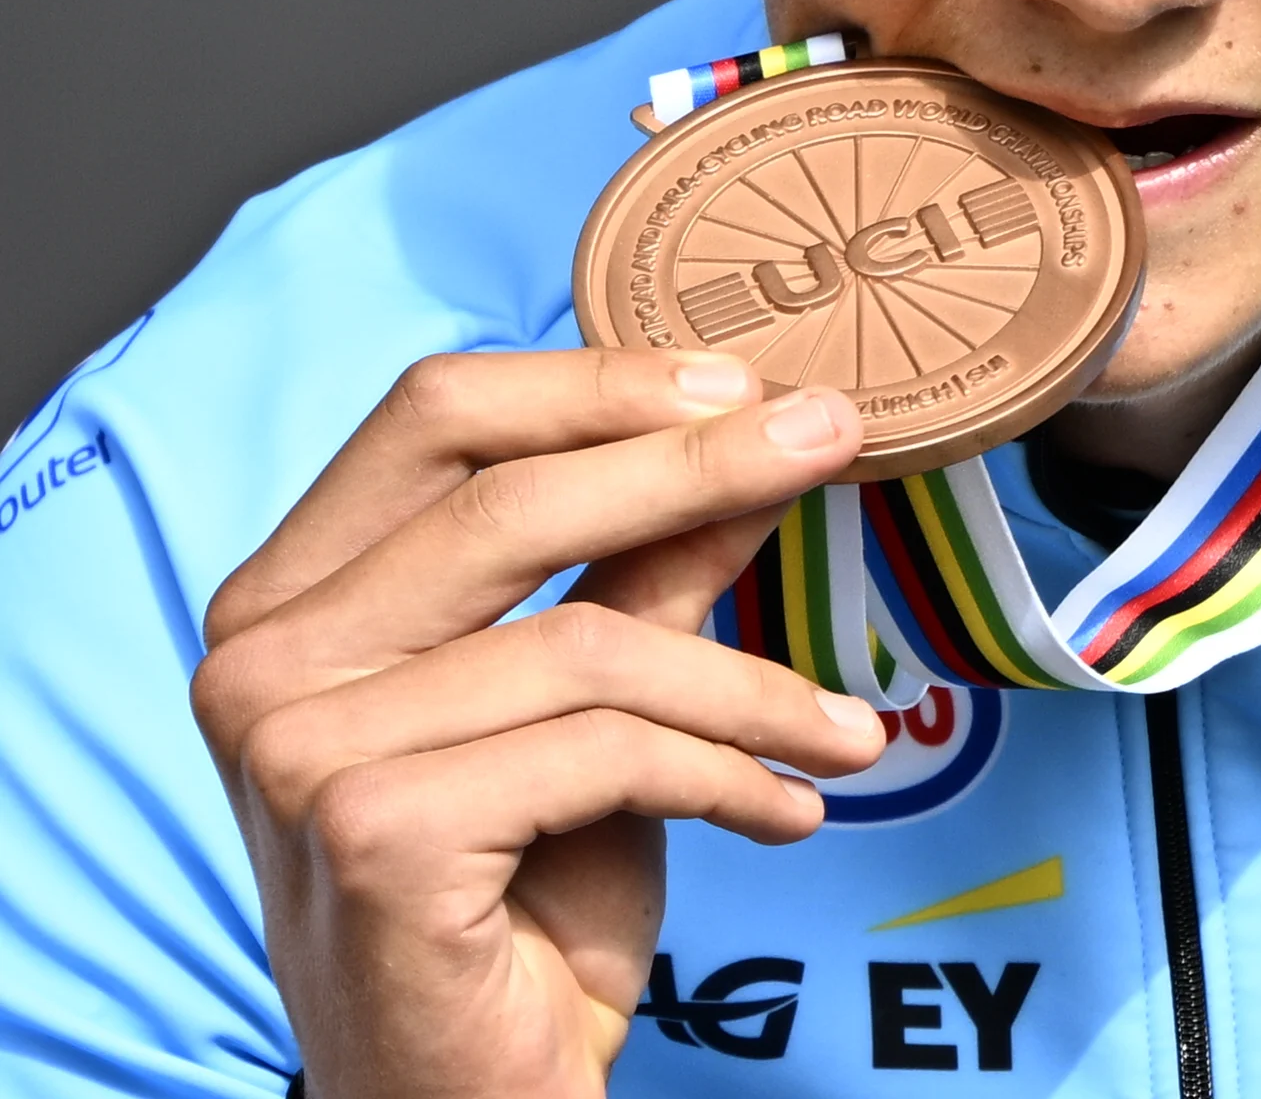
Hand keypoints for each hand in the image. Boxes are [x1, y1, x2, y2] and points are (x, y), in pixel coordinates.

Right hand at [190, 349, 882, 1098]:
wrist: (468, 1094)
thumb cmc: (522, 901)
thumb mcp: (595, 707)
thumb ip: (651, 570)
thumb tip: (759, 438)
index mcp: (291, 596)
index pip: (436, 416)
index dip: (599, 382)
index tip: (747, 384)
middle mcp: (263, 658)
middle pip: (510, 497)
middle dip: (699, 463)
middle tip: (837, 441)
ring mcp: (299, 747)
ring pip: (588, 642)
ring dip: (754, 688)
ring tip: (847, 734)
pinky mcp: (373, 831)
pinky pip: (605, 751)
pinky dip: (728, 775)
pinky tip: (789, 813)